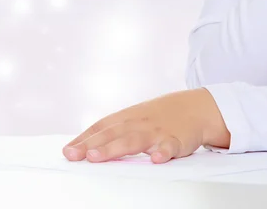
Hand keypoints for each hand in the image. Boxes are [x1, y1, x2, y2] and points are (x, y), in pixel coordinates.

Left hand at [62, 88, 229, 162]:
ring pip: (134, 140)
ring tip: (96, 157)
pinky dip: (163, 152)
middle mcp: (140, 123)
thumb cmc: (163, 116)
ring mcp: (158, 131)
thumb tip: (85, 146)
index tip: (67, 152)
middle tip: (74, 155)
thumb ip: (115, 130)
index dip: (85, 139)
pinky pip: (170, 146)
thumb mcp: (138, 117)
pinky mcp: (177, 140)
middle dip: (92, 145)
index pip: (103, 126)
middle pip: (113, 134)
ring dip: (114, 148)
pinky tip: (156, 159)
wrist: (198, 107)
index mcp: (130, 117)